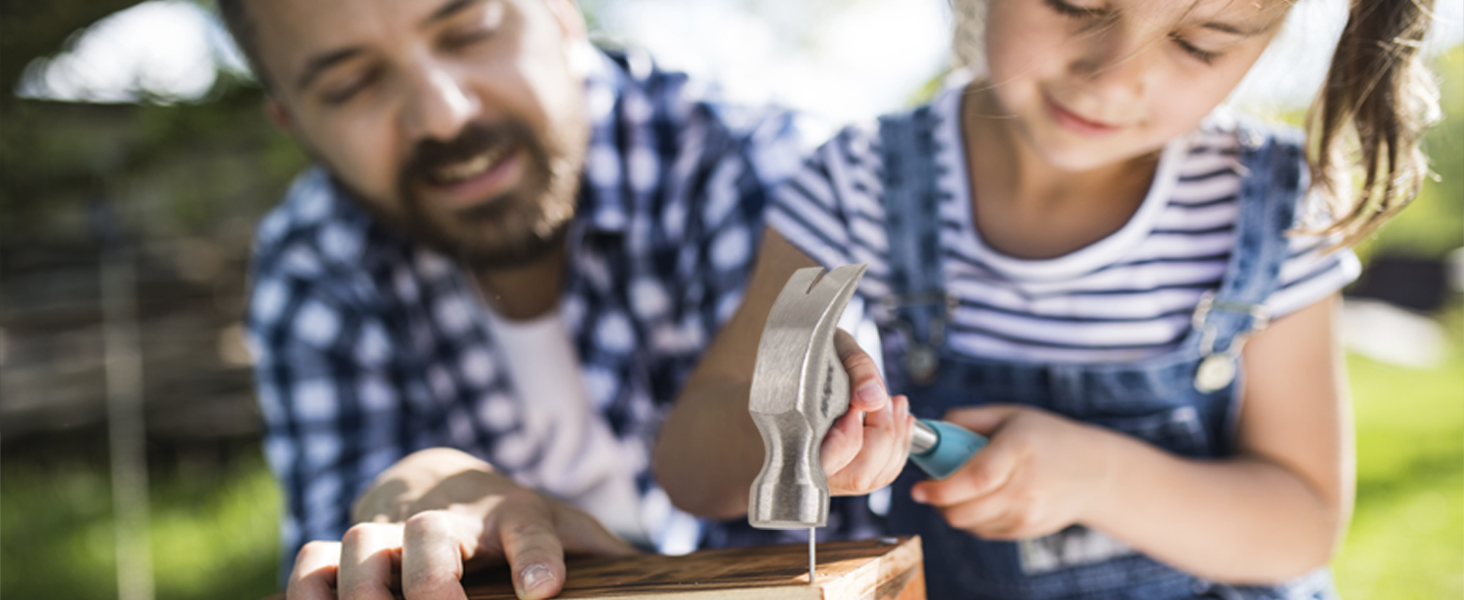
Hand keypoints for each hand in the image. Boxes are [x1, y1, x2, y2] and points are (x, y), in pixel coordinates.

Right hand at [287, 448, 637, 599]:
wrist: (439, 479)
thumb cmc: (512, 519)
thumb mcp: (562, 527)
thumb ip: (602, 553)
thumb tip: (666, 576)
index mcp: (512, 515)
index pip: (530, 531)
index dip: (535, 558)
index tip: (542, 589)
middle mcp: (447, 520)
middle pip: (431, 536)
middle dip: (433, 580)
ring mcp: (391, 531)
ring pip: (362, 546)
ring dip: (363, 589)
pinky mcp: (345, 548)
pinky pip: (312, 564)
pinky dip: (306, 593)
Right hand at [818, 329, 914, 496]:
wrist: (806, 355)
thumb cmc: (815, 352)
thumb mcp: (835, 346)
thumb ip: (855, 369)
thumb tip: (873, 398)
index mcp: (793, 437)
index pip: (826, 461)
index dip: (848, 438)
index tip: (857, 406)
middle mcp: (810, 465)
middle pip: (858, 476)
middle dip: (883, 436)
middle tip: (885, 401)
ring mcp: (831, 473)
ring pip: (874, 478)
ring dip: (895, 441)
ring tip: (896, 406)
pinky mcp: (850, 470)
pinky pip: (881, 474)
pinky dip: (898, 448)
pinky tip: (900, 420)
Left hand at [909, 405, 1114, 539]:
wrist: (1093, 473)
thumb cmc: (1045, 437)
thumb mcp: (1010, 415)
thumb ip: (967, 419)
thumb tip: (929, 430)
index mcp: (1020, 449)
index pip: (976, 478)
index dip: (942, 488)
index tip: (918, 488)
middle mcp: (1026, 486)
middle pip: (965, 510)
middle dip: (938, 502)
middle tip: (931, 486)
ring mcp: (1028, 514)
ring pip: (969, 523)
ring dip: (953, 508)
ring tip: (961, 487)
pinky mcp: (1026, 531)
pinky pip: (982, 530)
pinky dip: (972, 516)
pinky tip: (984, 497)